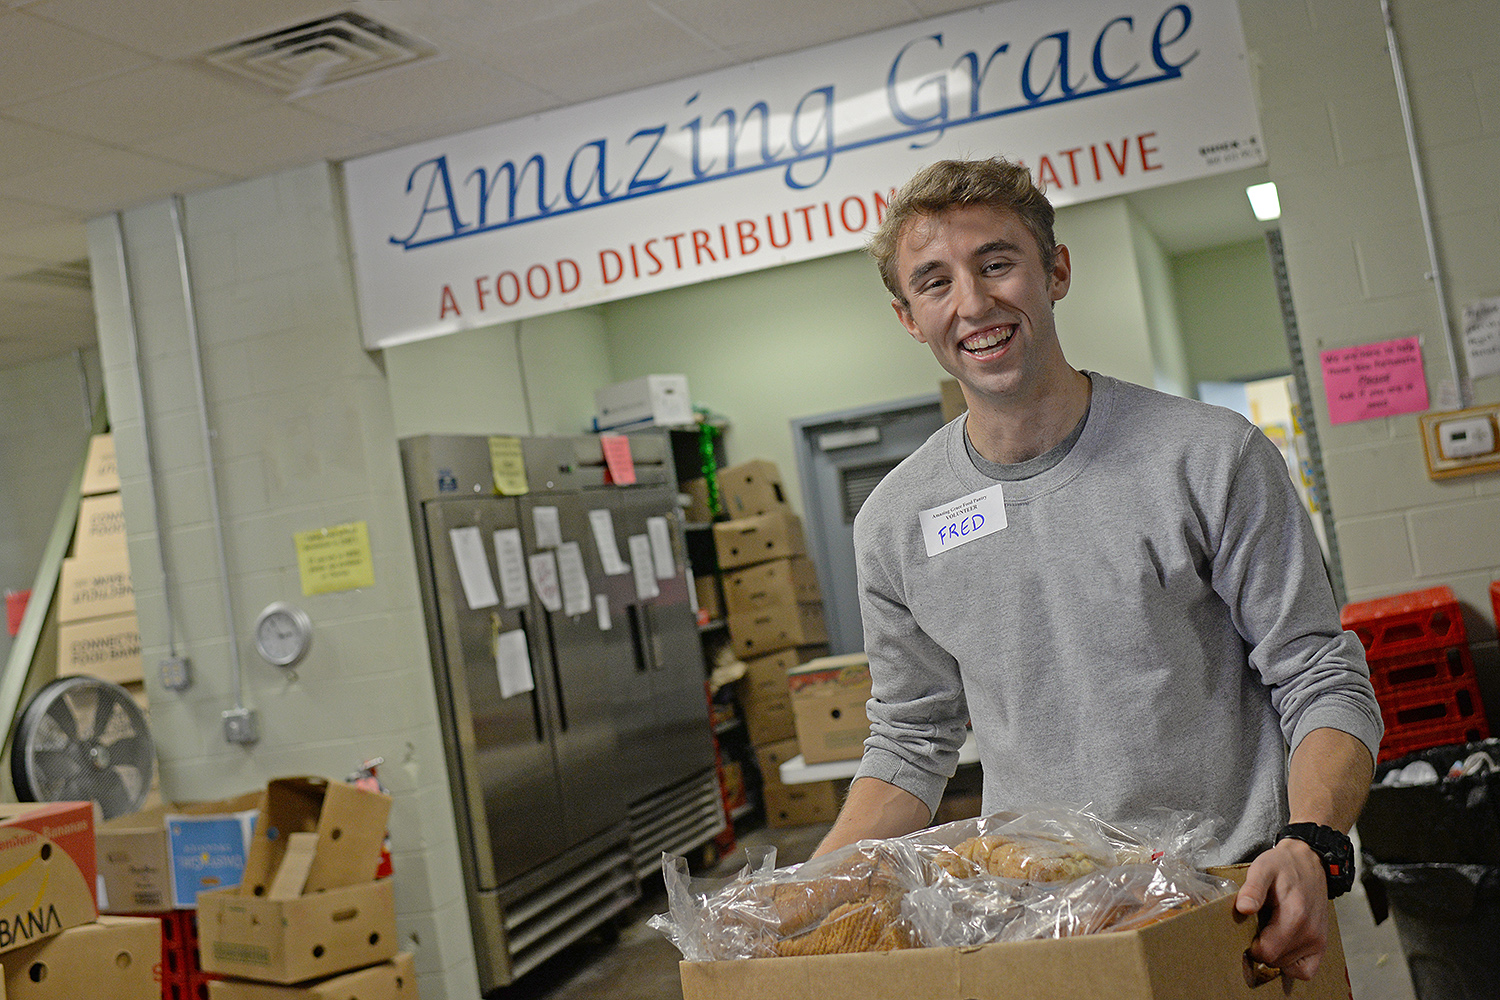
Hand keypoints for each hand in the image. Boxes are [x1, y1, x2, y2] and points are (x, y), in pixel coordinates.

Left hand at [1234, 837, 1329, 980]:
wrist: (1309, 863)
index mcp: (1295, 916)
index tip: (1247, 930)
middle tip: (1258, 927)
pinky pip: (1306, 971)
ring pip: (1288, 966)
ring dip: (1275, 954)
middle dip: (1261, 949)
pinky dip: (1292, 965)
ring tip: (1270, 931)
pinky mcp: (1321, 945)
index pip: (1267, 952)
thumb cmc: (1284, 866)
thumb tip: (1243, 908)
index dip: (1251, 946)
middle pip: (1275, 961)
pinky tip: (1282, 948)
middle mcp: (1310, 933)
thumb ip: (1252, 889)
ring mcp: (1318, 941)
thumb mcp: (1262, 869)